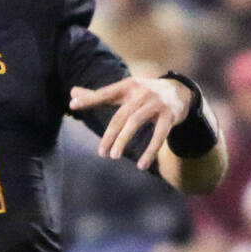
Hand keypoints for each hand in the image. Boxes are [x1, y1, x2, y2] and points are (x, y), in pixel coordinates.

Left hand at [71, 76, 194, 170]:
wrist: (180, 91)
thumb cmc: (144, 94)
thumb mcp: (123, 92)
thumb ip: (99, 95)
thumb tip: (71, 93)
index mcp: (127, 86)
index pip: (105, 93)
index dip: (89, 99)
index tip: (72, 105)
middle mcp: (141, 92)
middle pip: (120, 115)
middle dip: (110, 134)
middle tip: (101, 153)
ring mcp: (155, 103)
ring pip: (135, 122)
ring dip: (123, 140)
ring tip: (114, 156)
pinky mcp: (169, 115)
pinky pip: (159, 135)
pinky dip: (150, 151)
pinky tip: (141, 165)